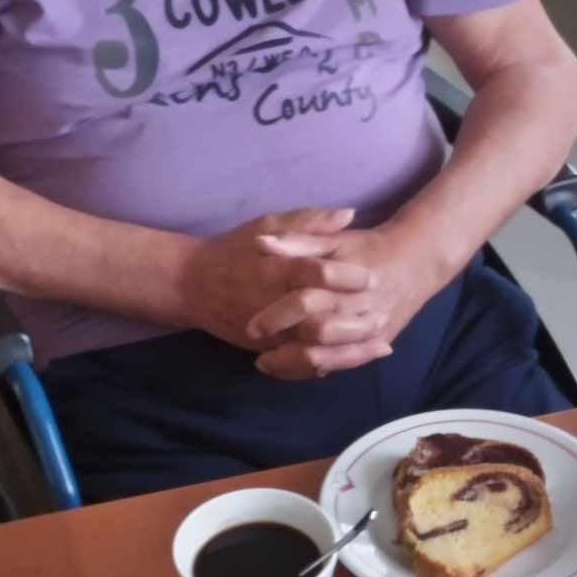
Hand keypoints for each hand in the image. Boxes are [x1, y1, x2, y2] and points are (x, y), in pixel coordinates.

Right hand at [175, 208, 378, 353]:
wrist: (190, 286)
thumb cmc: (233, 249)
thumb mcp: (266, 225)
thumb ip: (307, 221)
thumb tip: (348, 213)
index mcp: (273, 268)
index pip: (313, 274)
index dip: (344, 276)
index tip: (371, 276)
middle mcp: (271, 304)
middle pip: (318, 318)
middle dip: (353, 321)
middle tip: (386, 315)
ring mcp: (269, 332)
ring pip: (312, 347)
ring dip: (348, 349)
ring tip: (381, 344)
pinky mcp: (266, 349)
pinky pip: (300, 361)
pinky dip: (329, 362)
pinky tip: (356, 358)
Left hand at [246, 224, 443, 381]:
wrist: (417, 260)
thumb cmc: (368, 247)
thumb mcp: (334, 241)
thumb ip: (299, 241)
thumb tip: (261, 244)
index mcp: (343, 281)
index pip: (305, 301)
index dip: (276, 316)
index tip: (251, 327)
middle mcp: (358, 308)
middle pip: (318, 336)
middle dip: (285, 350)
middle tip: (256, 356)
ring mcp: (370, 330)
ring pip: (330, 358)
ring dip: (296, 366)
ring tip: (266, 364)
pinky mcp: (377, 343)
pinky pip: (343, 364)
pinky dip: (316, 369)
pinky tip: (293, 369)